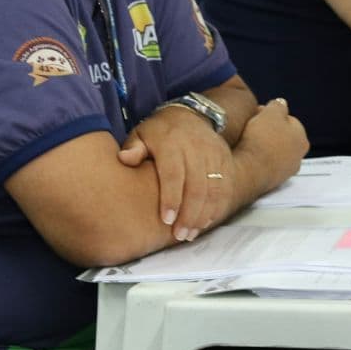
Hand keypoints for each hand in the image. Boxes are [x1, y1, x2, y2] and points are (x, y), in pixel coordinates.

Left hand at [118, 104, 232, 241]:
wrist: (190, 114)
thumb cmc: (159, 132)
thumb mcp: (141, 133)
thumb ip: (133, 148)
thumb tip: (125, 159)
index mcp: (172, 144)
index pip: (174, 174)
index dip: (172, 198)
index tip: (166, 220)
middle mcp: (196, 149)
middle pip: (197, 186)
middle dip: (189, 214)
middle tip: (180, 235)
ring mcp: (214, 154)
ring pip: (213, 189)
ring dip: (204, 214)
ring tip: (191, 234)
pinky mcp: (225, 160)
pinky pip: (225, 187)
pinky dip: (218, 207)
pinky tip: (206, 222)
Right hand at [234, 98, 307, 192]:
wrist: (247, 171)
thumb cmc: (261, 140)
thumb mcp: (270, 113)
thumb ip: (278, 106)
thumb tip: (281, 104)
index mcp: (302, 139)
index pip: (288, 120)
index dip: (271, 114)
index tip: (257, 113)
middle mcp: (298, 157)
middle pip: (282, 137)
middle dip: (269, 130)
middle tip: (251, 125)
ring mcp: (285, 172)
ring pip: (274, 151)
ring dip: (264, 145)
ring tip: (248, 140)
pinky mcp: (271, 183)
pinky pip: (265, 164)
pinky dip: (259, 158)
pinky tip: (248, 154)